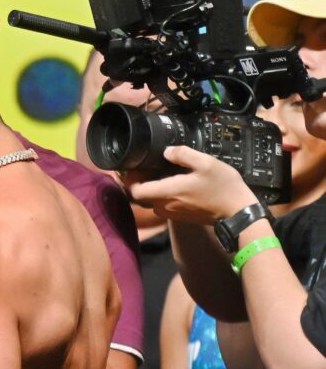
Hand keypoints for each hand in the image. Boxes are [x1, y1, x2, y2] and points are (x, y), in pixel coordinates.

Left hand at [126, 146, 258, 224]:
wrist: (237, 212)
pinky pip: (162, 206)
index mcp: (168, 192)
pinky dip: (161, 195)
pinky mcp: (179, 217)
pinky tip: (173, 184)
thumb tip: (167, 151)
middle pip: (140, 197)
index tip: (135, 168)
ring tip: (160, 174)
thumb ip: (183, 154)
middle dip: (139, 183)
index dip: (130, 180)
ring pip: (150, 202)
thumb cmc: (224, 187)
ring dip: (151, 189)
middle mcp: (165, 206)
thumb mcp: (206, 163)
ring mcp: (171, 213)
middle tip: (146, 168)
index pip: (135, 191)